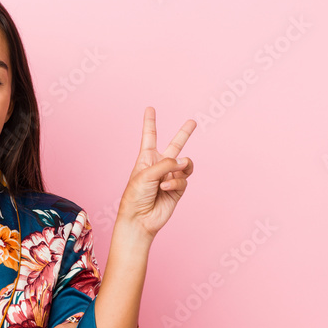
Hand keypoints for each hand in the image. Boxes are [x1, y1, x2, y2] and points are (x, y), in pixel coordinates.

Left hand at [117, 106, 195, 236]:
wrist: (139, 219)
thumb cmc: (135, 196)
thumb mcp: (145, 174)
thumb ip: (167, 163)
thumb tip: (185, 161)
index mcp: (146, 158)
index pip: (149, 136)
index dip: (150, 122)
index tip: (150, 108)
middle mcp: (159, 165)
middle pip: (175, 145)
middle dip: (184, 133)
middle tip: (193, 122)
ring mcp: (170, 176)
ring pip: (185, 163)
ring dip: (180, 166)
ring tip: (171, 174)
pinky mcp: (178, 188)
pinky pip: (184, 178)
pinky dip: (176, 181)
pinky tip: (166, 187)